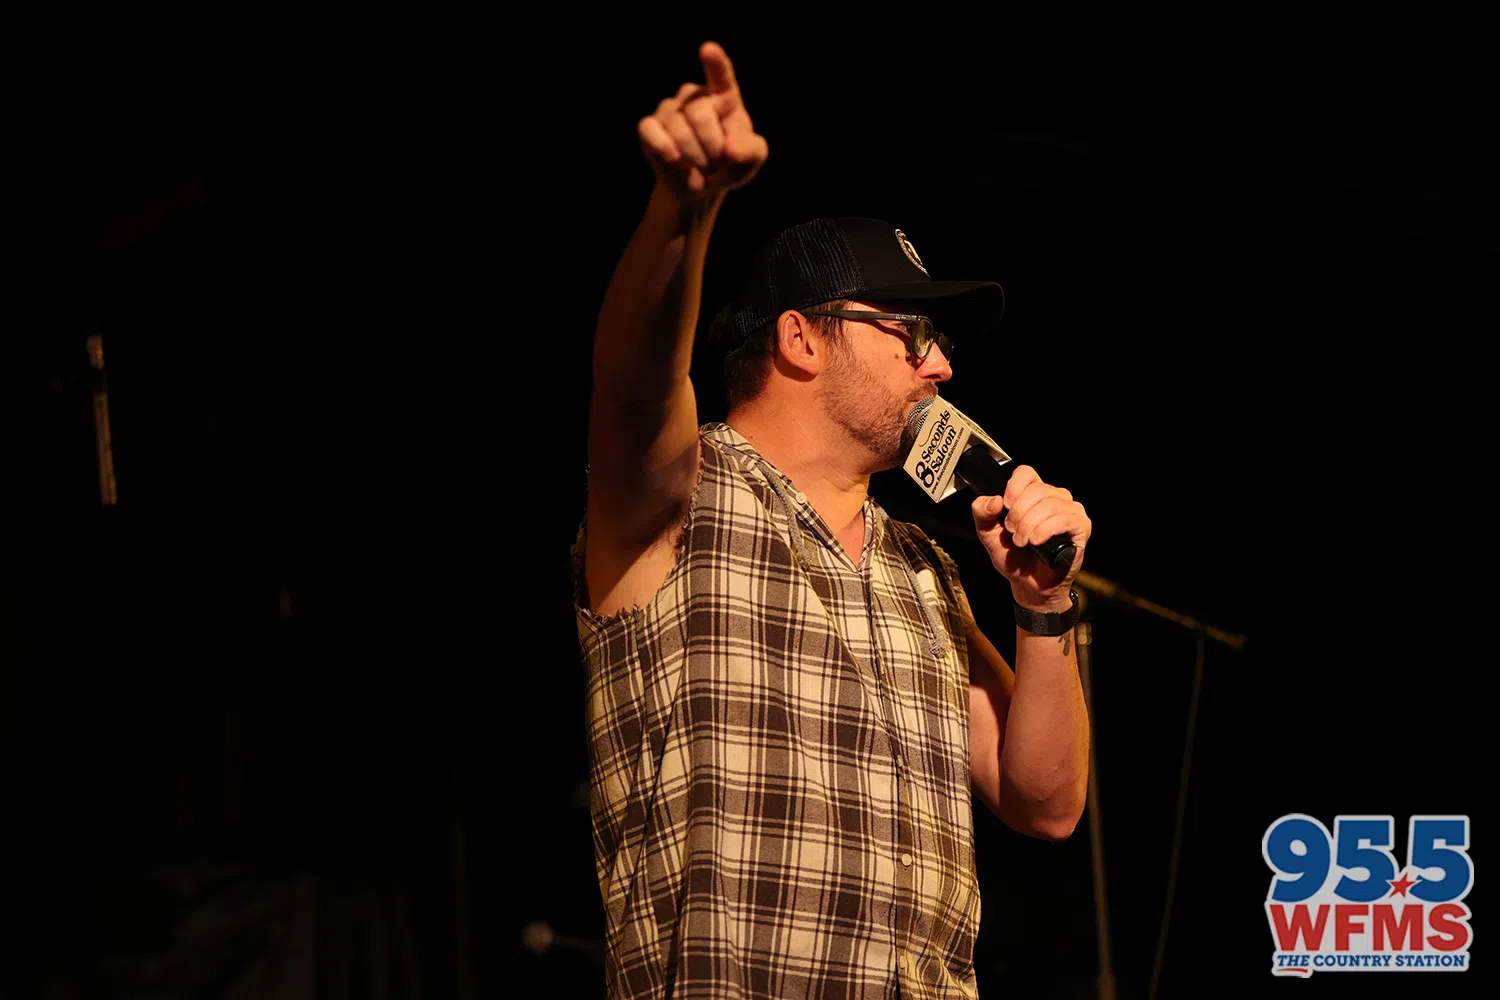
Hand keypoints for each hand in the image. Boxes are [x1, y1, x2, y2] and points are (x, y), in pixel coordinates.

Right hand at [637, 41, 767, 199]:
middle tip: (717, 164)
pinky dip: (665, 150)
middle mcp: (693, 96)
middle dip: (712, 147)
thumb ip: (750, 152)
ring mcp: (669, 109)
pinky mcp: (649, 127)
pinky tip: (675, 160)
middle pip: (700, 115)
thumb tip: (730, 150)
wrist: (702, 184)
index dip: (714, 62)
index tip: (707, 50)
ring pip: (678, 131)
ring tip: (701, 168)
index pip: (720, 74)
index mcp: (723, 96)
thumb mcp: (750, 160)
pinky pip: (650, 132)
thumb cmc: (729, 164)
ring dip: (695, 159)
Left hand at [971, 465, 1090, 609]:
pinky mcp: (1081, 526)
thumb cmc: (1014, 557)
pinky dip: (1044, 531)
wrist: (1029, 585)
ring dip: (1029, 526)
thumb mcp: (988, 534)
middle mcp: (1054, 497)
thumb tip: (993, 500)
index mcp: (1033, 494)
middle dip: (1018, 514)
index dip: (1013, 488)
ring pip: (1049, 504)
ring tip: (1023, 542)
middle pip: (1036, 490)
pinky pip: (1063, 519)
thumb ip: (982, 513)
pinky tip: (1036, 542)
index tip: (1004, 507)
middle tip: (1012, 533)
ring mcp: (1070, 510)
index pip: (1026, 473)